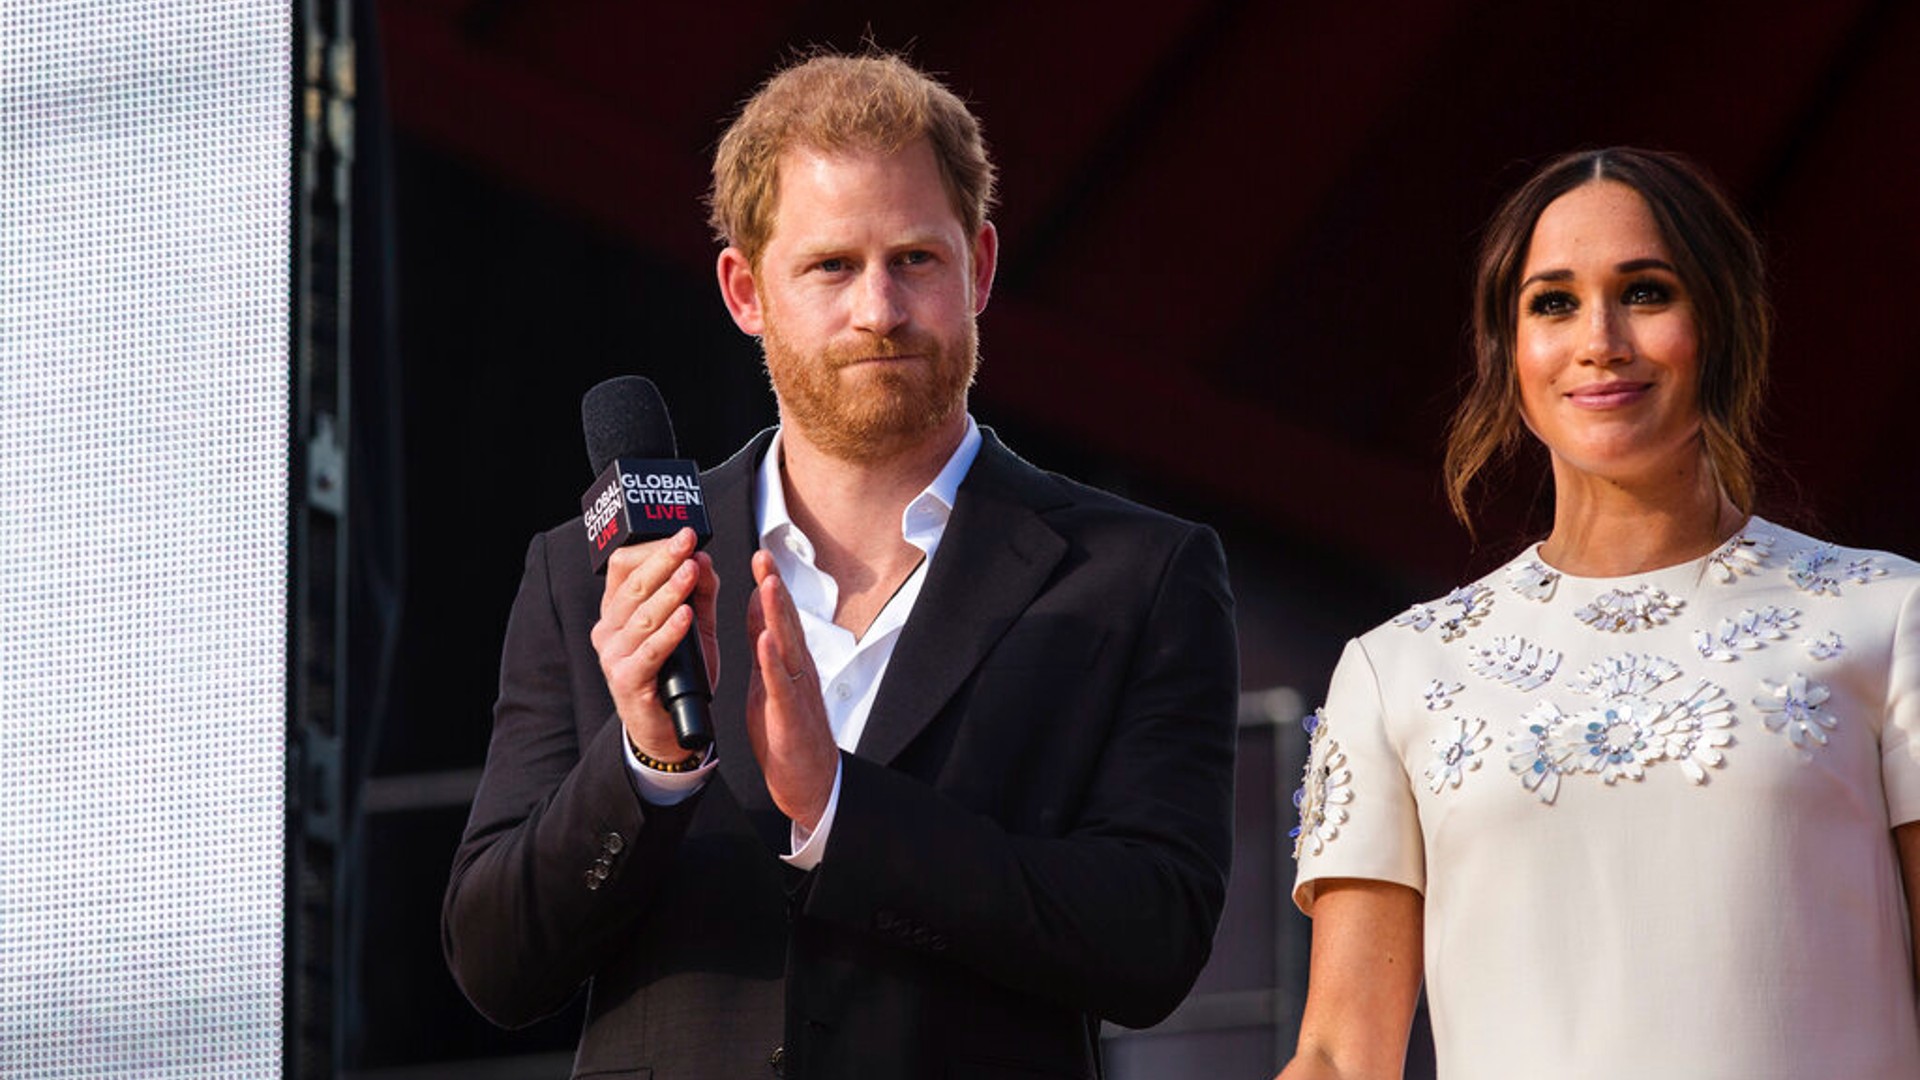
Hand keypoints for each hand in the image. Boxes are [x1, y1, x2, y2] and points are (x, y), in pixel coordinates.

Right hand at [590, 527, 718, 761]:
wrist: (668, 729)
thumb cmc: (677, 675)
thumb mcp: (694, 627)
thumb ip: (700, 593)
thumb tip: (704, 557)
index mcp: (618, 611)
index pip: (623, 567)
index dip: (651, 548)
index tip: (682, 534)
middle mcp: (608, 630)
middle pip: (633, 585)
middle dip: (663, 560)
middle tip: (687, 541)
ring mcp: (613, 656)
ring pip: (642, 615)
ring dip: (669, 591)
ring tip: (691, 572)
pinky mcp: (626, 680)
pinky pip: (650, 650)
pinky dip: (669, 631)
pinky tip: (686, 616)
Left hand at [744, 548, 837, 829]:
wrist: (809, 782)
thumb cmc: (788, 733)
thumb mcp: (769, 680)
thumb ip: (765, 643)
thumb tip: (759, 605)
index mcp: (790, 662)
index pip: (781, 617)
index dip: (771, 585)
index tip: (760, 555)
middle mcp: (798, 671)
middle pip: (788, 622)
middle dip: (775, 588)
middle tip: (764, 556)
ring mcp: (796, 692)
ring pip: (788, 647)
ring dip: (778, 615)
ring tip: (768, 585)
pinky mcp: (789, 716)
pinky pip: (781, 685)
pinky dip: (773, 662)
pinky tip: (765, 642)